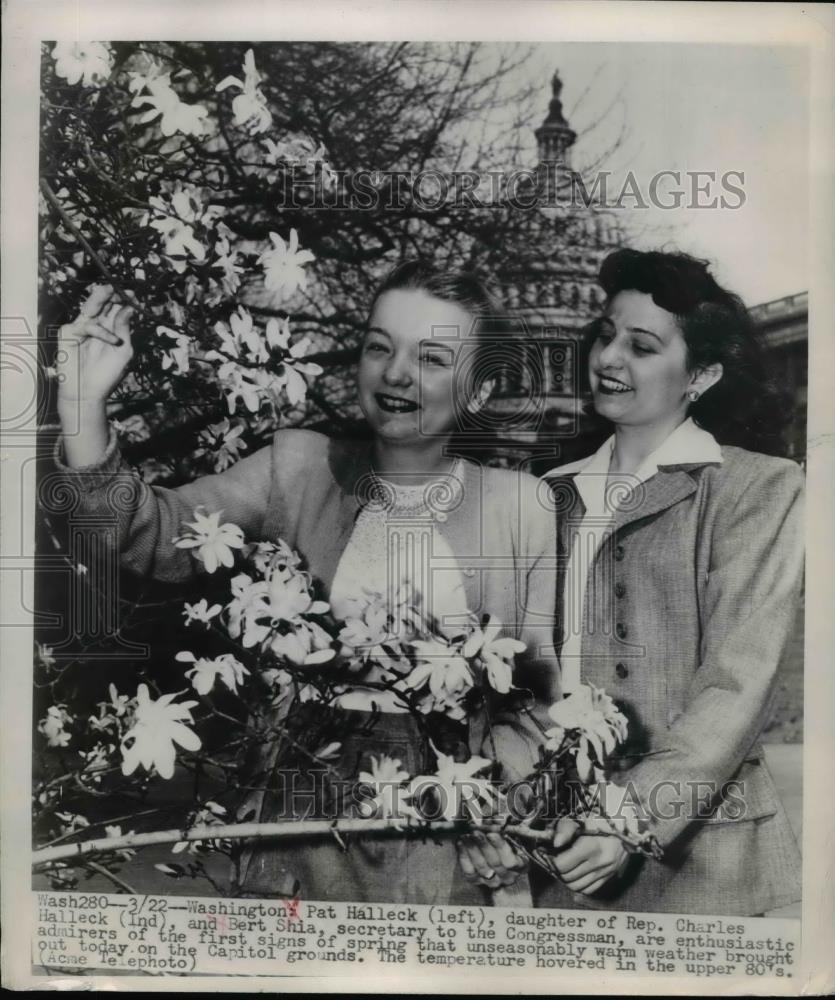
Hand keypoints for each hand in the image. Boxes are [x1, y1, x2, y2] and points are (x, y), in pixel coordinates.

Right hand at [56, 284, 133, 404]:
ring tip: (111, 289)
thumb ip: (124, 329)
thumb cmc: (107, 374)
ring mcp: (81, 328)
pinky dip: (101, 332)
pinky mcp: (69, 333)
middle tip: (121, 286)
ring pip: (91, 307)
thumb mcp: (123, 350)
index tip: (133, 293)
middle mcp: (96, 326)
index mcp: (110, 329)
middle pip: (103, 304)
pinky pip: (87, 326)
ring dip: (101, 297)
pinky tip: (113, 341)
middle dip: (112, 294)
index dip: (123, 300)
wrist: (88, 392)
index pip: (116, 309)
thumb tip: (130, 308)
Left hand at [456, 831, 525, 888]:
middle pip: (494, 862)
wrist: (494, 851)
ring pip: (481, 867)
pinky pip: (469, 871)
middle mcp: (508, 877)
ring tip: (466, 835)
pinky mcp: (477, 880)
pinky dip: (464, 856)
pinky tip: (461, 843)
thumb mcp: (508, 830)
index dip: (500, 846)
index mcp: (521, 865)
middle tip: (475, 831)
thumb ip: (503, 825)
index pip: (511, 861)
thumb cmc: (505, 840)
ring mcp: (492, 881)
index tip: (491, 833)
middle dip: (483, 845)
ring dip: (472, 849)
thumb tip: (496, 819)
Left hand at [550, 817, 629, 894]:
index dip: (552, 860)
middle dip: (557, 869)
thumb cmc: (600, 820)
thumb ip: (566, 829)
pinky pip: (589, 890)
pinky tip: (575, 873)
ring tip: (564, 867)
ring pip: (576, 886)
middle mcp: (600, 862)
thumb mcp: (581, 818)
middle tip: (555, 859)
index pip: (562, 865)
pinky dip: (579, 885)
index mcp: (592, 846)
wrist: (625, 827)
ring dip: (566, 879)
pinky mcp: (610, 877)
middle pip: (567, 877)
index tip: (549, 854)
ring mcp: (606, 872)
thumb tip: (555, 843)